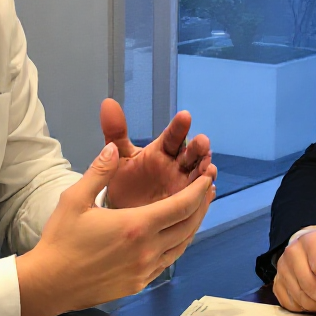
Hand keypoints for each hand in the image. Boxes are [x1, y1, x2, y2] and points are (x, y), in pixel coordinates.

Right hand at [16, 142, 213, 315]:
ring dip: (192, 226)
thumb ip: (99, 171)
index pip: (182, 205)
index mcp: (137, 226)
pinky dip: (177, 245)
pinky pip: (167, 262)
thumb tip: (114, 148)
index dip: (199, 190)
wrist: (50, 284)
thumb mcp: (75, 199)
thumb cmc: (61, 240)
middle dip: (201, 206)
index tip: (208, 177)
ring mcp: (145, 269)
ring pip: (181, 246)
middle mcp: (148, 249)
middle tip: (207, 190)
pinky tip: (174, 236)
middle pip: (189, 225)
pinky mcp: (139, 283)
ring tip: (196, 210)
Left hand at [100, 98, 216, 209]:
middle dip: (199, 148)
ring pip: (200, 175)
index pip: (174, 135)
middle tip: (202, 142)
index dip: (179, 126)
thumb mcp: (119, 156)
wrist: (121, 213)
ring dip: (205, 171)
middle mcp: (178, 165)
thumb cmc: (124, 182)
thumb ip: (115, 131)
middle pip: (192, 153)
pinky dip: (204, 194)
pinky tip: (207, 190)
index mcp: (163, 150)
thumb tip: (107, 103)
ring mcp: (185, 185)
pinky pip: (199, 198)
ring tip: (207, 169)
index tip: (184, 116)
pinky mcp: (188, 204)